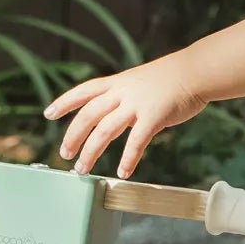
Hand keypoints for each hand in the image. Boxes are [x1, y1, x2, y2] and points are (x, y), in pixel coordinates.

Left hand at [42, 55, 207, 178]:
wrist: (196, 71)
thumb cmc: (171, 79)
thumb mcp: (139, 82)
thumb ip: (123, 101)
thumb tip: (110, 123)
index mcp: (117, 82)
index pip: (83, 91)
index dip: (64, 102)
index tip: (48, 114)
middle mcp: (122, 92)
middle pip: (88, 115)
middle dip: (73, 136)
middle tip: (65, 155)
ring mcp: (137, 104)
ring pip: (105, 130)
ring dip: (91, 152)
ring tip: (82, 169)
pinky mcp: (154, 116)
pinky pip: (136, 141)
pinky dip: (128, 159)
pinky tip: (122, 172)